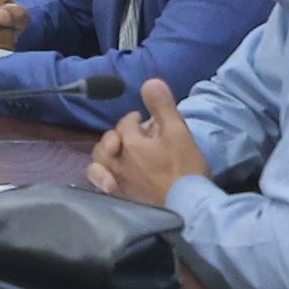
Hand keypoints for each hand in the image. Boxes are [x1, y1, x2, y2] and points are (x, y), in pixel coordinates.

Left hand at [86, 81, 211, 205]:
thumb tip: (149, 82)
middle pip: (108, 141)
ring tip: (120, 154)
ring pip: (99, 163)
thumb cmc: (185, 168)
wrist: (190, 206)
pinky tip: (111, 178)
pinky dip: (103, 177)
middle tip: (136, 137)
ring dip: (107, 155)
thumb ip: (162, 107)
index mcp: (129, 142)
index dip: (138, 120)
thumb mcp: (178, 132)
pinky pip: (101, 184)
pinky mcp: (119, 197)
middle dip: (119, 135)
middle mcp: (115, 161)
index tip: (151, 123)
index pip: (126, 122)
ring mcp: (116, 180)